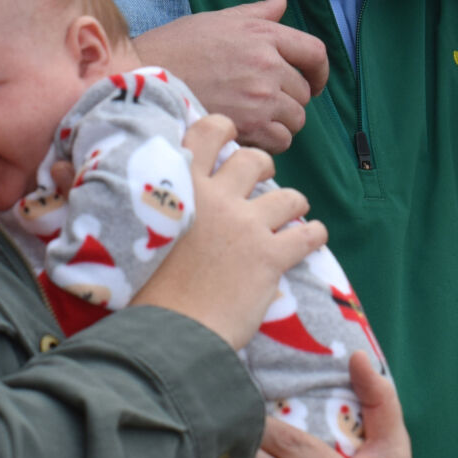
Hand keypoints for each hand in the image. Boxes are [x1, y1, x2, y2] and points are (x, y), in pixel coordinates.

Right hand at [131, 117, 326, 349]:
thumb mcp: (142, 230)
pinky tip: (314, 237)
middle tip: (262, 178)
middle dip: (263, 166)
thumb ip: (159, 205)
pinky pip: (306, 235)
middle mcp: (217, 198)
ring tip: (295, 210)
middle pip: (253, 160)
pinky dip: (314, 234)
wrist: (169, 330)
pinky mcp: (270, 256)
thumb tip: (157, 195)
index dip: (222, 128)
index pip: (207, 133)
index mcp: (182, 186)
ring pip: (288, 196)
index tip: (229, 135)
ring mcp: (247, 225)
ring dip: (294, 201)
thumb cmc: (146, 288)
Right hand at [134, 0, 329, 153]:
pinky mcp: (248, 125)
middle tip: (266, 103)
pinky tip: (247, 134)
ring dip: (281, 123)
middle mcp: (267, 63)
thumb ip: (255, 13)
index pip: (315, 52)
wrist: (144, 75)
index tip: (313, 82)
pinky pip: (281, 141)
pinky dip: (269, 142)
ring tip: (254, 120)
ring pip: (296, 119)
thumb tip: (281, 2)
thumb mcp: (217, 20)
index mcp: (263, 33)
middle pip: (305, 91)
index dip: (320, 71)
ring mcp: (259, 95)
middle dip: (291, 99)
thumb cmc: (176, 47)